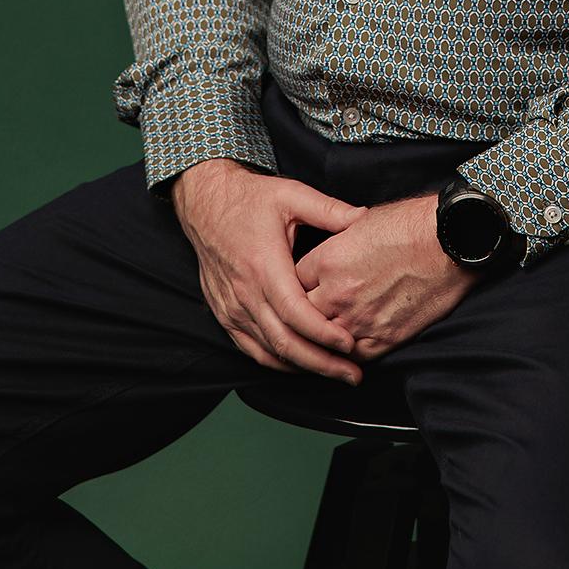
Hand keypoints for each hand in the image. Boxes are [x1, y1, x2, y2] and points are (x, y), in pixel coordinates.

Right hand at [173, 158, 368, 383]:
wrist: (204, 202)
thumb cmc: (249, 198)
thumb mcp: (291, 194)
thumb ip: (329, 210)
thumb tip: (364, 217)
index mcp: (263, 265)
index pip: (295, 313)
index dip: (323, 334)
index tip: (350, 344)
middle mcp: (245, 292)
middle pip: (284, 342)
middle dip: (321, 363)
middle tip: (352, 374)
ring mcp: (231, 307)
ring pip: (268, 351)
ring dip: (302, 367)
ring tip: (335, 373)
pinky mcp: (224, 313)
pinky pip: (251, 348)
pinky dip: (276, 362)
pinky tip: (300, 365)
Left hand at [293, 191, 480, 361]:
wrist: (448, 241)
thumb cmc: (409, 224)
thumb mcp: (359, 222)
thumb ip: (335, 242)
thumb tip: (328, 252)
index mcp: (327, 261)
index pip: (292, 283)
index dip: (295, 285)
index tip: (300, 287)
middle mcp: (338, 294)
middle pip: (302, 316)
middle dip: (302, 314)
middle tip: (304, 315)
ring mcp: (360, 319)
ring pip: (323, 342)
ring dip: (321, 339)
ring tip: (318, 338)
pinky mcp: (384, 338)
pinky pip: (353, 357)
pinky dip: (347, 354)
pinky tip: (345, 349)